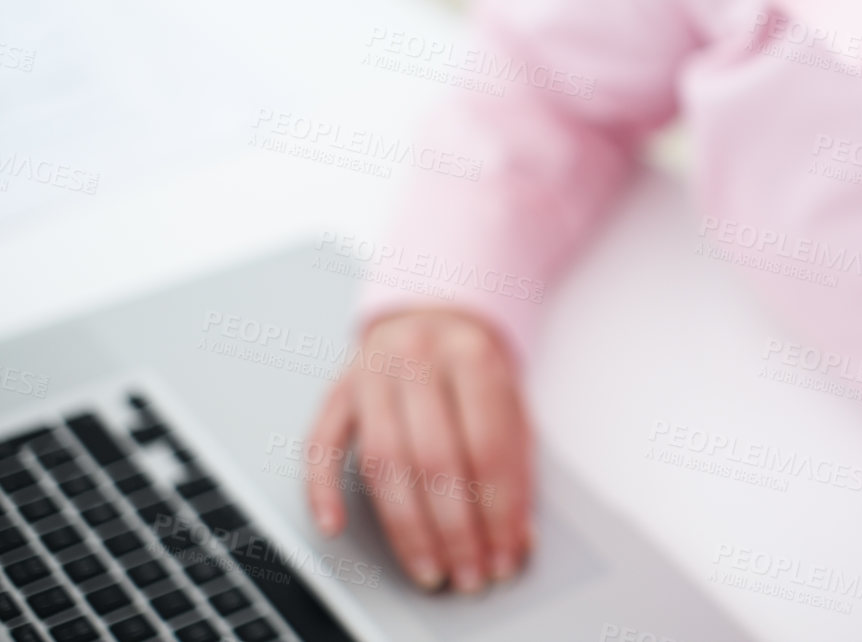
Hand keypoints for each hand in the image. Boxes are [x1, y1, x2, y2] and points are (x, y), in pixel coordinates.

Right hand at [303, 309, 534, 592]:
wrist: (430, 312)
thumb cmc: (473, 367)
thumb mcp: (510, 397)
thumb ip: (516, 461)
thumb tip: (518, 536)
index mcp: (471, 354)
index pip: (487, 446)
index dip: (499, 510)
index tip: (506, 553)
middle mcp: (417, 357)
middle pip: (435, 459)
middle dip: (457, 529)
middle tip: (470, 572)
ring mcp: (370, 374)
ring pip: (382, 462)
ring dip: (407, 529)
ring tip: (430, 568)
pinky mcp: (336, 391)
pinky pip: (319, 444)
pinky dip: (322, 489)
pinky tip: (335, 525)